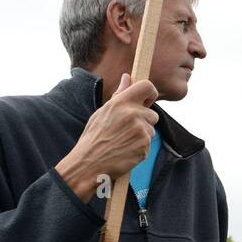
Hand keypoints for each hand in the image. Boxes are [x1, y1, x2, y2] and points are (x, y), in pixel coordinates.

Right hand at [55, 73, 158, 201]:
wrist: (88, 164)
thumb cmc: (93, 137)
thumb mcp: (103, 112)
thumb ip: (119, 95)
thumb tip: (127, 77)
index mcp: (121, 102)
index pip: (147, 86)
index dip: (150, 92)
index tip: (147, 100)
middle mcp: (133, 114)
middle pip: (153, 113)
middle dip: (144, 121)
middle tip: (126, 130)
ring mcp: (141, 131)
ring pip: (151, 129)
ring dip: (142, 135)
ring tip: (123, 141)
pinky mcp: (145, 146)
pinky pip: (148, 143)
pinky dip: (140, 147)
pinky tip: (125, 150)